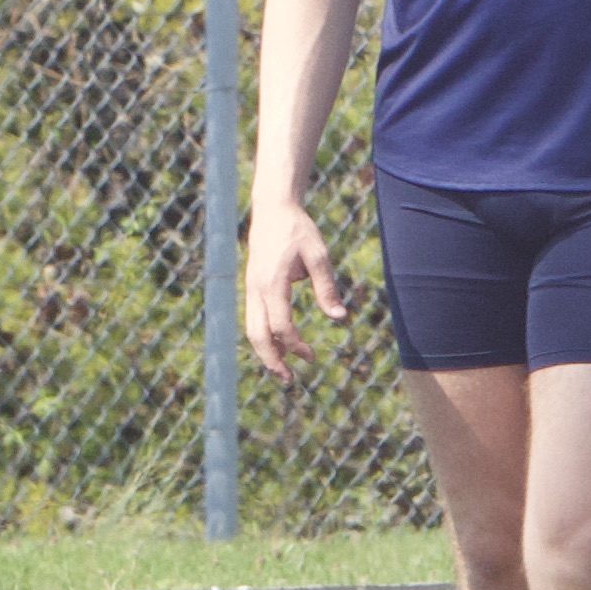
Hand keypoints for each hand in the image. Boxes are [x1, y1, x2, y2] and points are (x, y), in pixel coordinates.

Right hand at [241, 201, 349, 375]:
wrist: (272, 209)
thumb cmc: (298, 231)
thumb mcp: (318, 256)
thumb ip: (327, 288)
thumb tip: (339, 318)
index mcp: (272, 283)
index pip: (280, 325)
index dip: (295, 344)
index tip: (311, 355)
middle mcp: (256, 289)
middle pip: (257, 335)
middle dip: (271, 360)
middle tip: (288, 380)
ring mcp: (250, 288)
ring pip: (251, 329)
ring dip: (266, 351)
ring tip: (283, 370)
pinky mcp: (252, 287)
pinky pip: (253, 318)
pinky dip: (264, 336)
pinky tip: (280, 346)